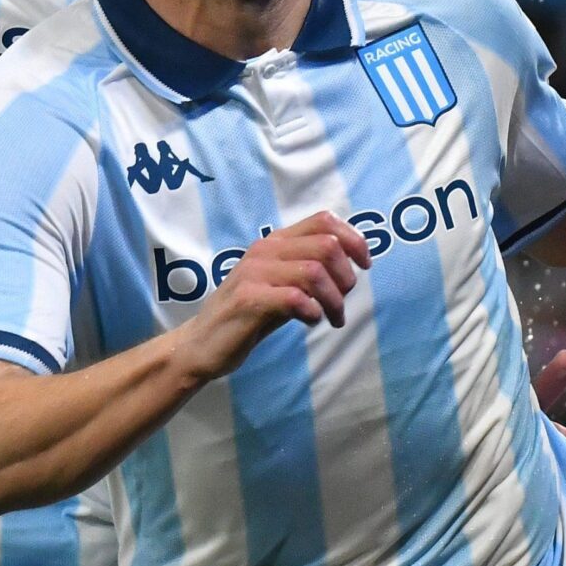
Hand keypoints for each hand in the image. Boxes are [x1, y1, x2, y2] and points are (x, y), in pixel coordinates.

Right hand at [171, 213, 369, 382]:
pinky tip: (310, 321)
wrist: (202, 344)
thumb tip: (351, 265)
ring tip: (332, 318)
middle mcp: (264, 250)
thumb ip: (306, 269)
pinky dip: (313, 311)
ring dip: (334, 300)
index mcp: (274, 242)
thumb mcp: (279, 285)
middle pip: (326, 246)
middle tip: (341, 303)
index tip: (364, 265)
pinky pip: (295, 298)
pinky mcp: (249, 300)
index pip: (323, 220)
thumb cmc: (247, 316)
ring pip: (315, 272)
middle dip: (346, 277)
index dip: (353, 239)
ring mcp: (254, 273)